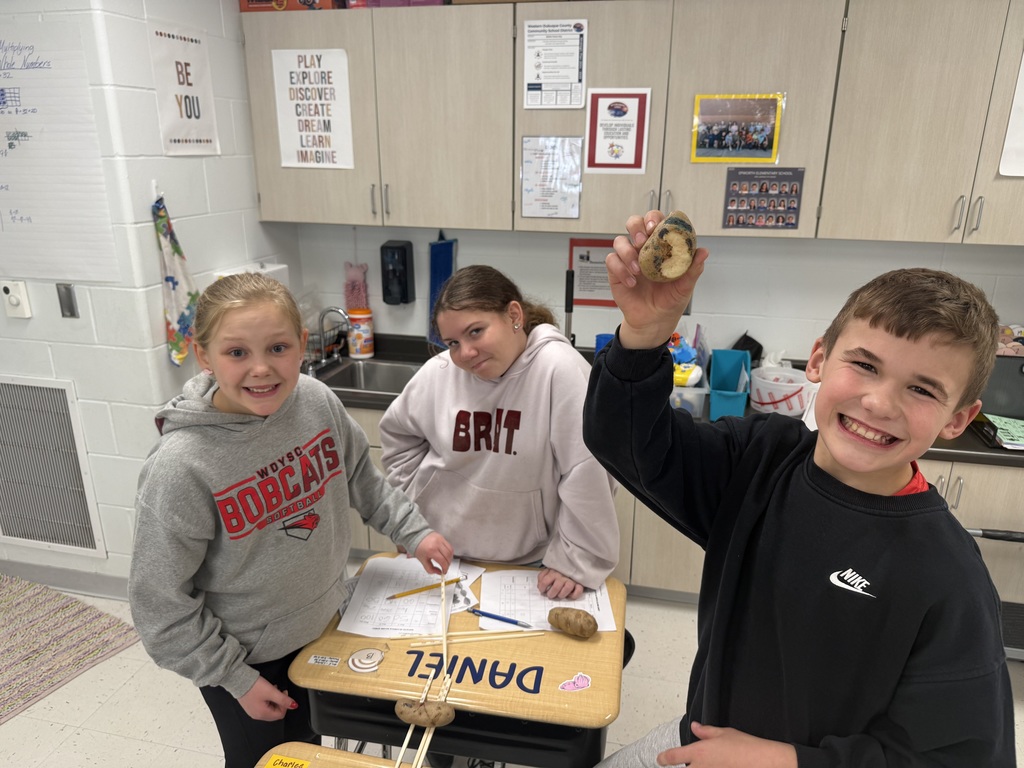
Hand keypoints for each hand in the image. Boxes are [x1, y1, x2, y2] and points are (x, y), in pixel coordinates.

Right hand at [237, 675, 296, 721]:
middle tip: (278, 691)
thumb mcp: (271, 692)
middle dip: (279, 702)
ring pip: (269, 709)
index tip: (283, 693)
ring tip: (272, 689)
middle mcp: (257, 716)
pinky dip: (267, 700)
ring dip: (274, 700)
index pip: (280, 714)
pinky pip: (262, 706)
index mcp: (263, 714)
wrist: (238, 680)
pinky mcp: (250, 707)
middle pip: (275, 713)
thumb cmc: (254, 686)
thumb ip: (284, 700)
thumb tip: (294, 705)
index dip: (285, 704)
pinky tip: (266, 691)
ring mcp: (252, 712)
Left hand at [413, 532, 453, 574]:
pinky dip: (449, 552)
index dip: (445, 568)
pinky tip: (446, 555)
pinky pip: (449, 546)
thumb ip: (430, 568)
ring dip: (450, 558)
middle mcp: (437, 544)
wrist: (416, 536)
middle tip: (445, 568)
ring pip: (450, 551)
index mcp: (431, 550)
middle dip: (448, 564)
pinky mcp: (442, 537)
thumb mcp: (422, 560)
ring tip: (446, 562)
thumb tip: (439, 573)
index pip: (443, 561)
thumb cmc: (418, 548)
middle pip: (448, 556)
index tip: (444, 572)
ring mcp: (441, 539)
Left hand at [537, 567, 583, 598]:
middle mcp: (562, 576)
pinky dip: (574, 595)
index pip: (545, 581)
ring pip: (567, 588)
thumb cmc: (559, 570)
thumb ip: (542, 577)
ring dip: (562, 594)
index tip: (542, 590)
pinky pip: (578, 590)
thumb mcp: (548, 570)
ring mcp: (572, 579)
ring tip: (559, 595)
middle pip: (556, 587)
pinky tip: (570, 595)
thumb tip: (539, 586)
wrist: (573, 563)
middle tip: (550, 595)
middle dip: (552, 594)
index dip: (542, 587)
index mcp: (553, 572)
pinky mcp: (580, 583)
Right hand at [606, 210, 708, 349]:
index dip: (654, 218)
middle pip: (634, 223)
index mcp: (662, 246)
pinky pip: (612, 261)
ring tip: (638, 270)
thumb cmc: (670, 300)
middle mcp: (644, 248)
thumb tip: (703, 252)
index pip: (657, 222)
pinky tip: (632, 282)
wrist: (654, 321)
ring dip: (627, 252)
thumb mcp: (685, 286)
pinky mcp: (616, 271)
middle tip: (642, 240)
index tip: (656, 227)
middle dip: (636, 227)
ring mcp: (629, 258)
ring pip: (619, 241)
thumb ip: (693, 269)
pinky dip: (620, 270)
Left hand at [657, 721, 796, 767]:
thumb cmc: (746, 747)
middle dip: (685, 767)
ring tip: (709, 763)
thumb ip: (706, 732)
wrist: (764, 762)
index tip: (660, 760)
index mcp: (698, 752)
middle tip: (692, 762)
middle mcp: (700, 767)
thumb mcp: (724, 733)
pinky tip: (720, 767)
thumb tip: (695, 727)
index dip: (664, 759)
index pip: (673, 756)